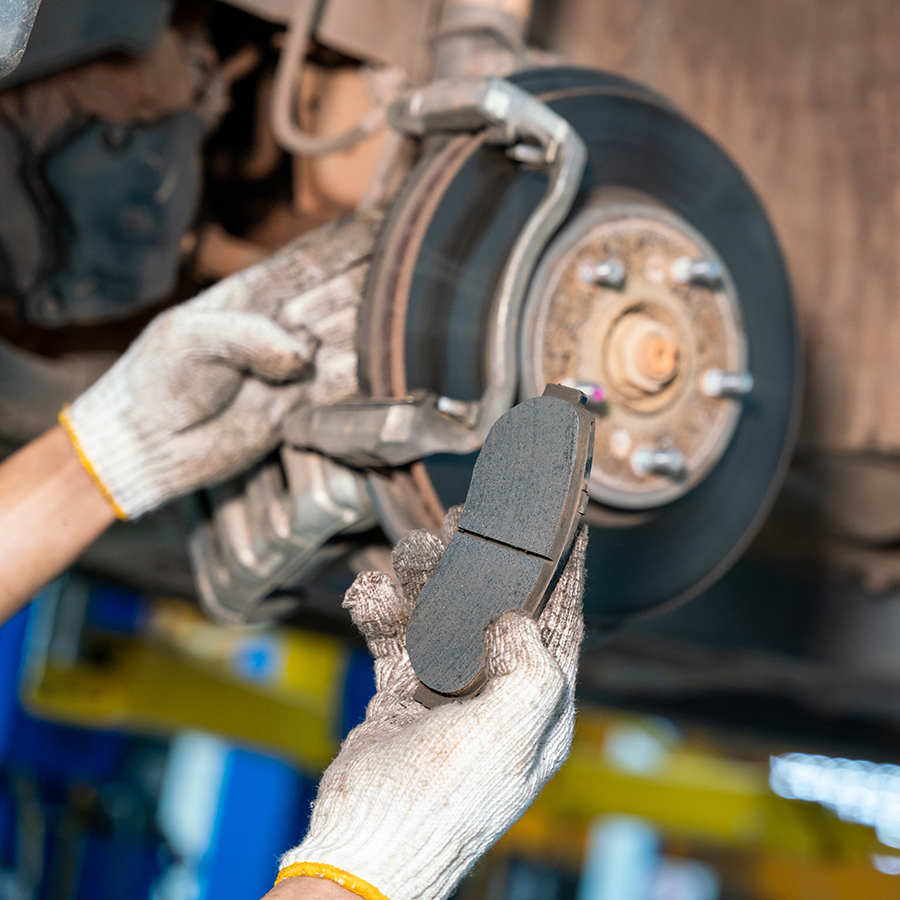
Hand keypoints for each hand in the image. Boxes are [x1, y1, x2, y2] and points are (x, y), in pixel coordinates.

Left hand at [59, 211, 381, 519]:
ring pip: (353, 340)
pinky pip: (346, 389)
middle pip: (345, 296)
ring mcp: (297, 366)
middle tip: (412, 277)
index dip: (354, 241)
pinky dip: (369, 379)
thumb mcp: (187, 338)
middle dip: (377, 285)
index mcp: (257, 292)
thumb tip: (302, 353)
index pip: (316, 259)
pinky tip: (393, 364)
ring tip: (409, 320)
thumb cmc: (157, 380)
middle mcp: (285, 325)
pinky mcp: (304, 406)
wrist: (148, 442)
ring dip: (379, 331)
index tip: (393, 223)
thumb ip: (245, 334)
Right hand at [277, 509, 586, 899]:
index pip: (561, 623)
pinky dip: (382, 612)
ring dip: (422, 582)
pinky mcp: (403, 696)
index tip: (561, 524)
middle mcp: (499, 697)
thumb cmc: (445, 798)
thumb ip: (532, 664)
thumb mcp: (512, 729)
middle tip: (463, 521)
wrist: (366, 844)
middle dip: (479, 564)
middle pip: (494, 610)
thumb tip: (515, 617)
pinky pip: (396, 639)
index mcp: (540, 707)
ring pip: (441, 616)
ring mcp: (448, 697)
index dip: (562, 572)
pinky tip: (368, 593)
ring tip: (409, 551)